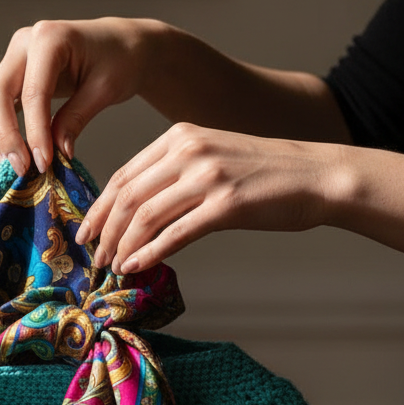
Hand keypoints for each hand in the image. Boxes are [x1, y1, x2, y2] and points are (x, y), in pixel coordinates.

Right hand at [0, 17, 158, 175]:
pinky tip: (12, 153)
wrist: (120, 45)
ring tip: (13, 166)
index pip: (32, 93)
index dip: (34, 132)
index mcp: (49, 38)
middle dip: (5, 136)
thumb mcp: (105, 90)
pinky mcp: (12, 73)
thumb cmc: (119, 61)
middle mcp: (24, 42)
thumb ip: (76, 118)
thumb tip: (56, 153)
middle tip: (21, 170)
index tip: (43, 164)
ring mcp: (14, 57)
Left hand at [76, 123, 335, 270]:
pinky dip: (148, 253)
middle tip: (91, 258)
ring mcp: (208, 177)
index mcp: (180, 137)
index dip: (98, 208)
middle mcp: (189, 151)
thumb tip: (137, 214)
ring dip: (122, 246)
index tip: (85, 232)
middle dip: (103, 231)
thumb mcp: (213, 158)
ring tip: (111, 267)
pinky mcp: (226, 205)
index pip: (124, 175)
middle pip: (128, 196)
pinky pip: (175, 234)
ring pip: (145, 216)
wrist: (318, 176)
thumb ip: (175, 176)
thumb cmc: (265, 174)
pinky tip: (135, 267)